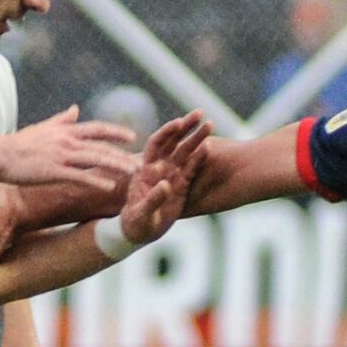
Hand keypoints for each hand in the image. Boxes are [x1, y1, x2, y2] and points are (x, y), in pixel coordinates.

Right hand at [0, 107, 140, 196]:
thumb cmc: (18, 143)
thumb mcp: (43, 126)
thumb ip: (62, 119)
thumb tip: (76, 108)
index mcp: (65, 130)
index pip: (97, 128)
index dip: (116, 132)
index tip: (132, 136)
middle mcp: (66, 140)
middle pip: (101, 146)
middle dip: (123, 154)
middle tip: (140, 162)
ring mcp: (61, 156)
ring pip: (95, 159)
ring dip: (116, 166)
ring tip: (132, 173)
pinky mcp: (53, 171)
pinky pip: (79, 177)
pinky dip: (95, 181)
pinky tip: (109, 187)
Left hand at [118, 112, 211, 246]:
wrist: (139, 232)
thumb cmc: (135, 223)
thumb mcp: (142, 214)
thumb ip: (153, 199)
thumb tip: (165, 185)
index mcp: (144, 170)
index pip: (156, 144)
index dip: (167, 132)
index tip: (179, 123)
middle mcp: (158, 167)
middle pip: (173, 142)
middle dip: (185, 127)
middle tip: (199, 114)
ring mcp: (171, 174)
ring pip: (185, 152)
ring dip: (196, 138)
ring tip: (210, 124)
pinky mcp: (182, 184)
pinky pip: (192, 168)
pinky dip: (200, 157)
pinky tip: (211, 146)